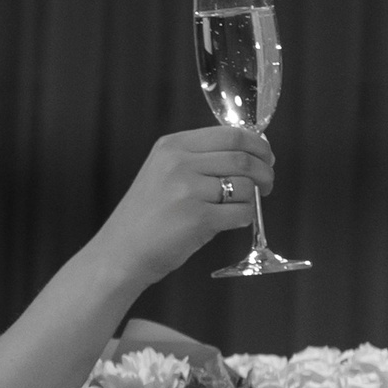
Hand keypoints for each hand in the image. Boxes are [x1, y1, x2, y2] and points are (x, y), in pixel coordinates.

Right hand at [94, 129, 276, 285]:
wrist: (119, 253)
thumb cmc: (146, 217)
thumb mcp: (162, 173)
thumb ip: (198, 159)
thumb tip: (250, 155)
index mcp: (172, 146)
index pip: (231, 134)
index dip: (258, 145)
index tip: (266, 157)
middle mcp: (179, 163)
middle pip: (243, 157)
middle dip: (264, 171)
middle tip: (267, 184)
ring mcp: (187, 190)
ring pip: (245, 185)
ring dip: (254, 198)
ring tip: (243, 206)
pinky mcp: (197, 218)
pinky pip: (240, 213)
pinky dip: (245, 218)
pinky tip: (232, 222)